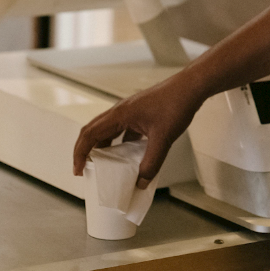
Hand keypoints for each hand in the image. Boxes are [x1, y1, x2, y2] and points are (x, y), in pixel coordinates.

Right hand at [72, 73, 204, 187]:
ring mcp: (130, 111)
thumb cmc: (176, 105)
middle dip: (86, 150)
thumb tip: (140, 183)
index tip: (78, 170)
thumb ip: (151, 163)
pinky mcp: (140, 113)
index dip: (80, 153)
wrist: (191, 87)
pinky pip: (123, 130)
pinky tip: (129, 156)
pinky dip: (120, 143)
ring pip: (108, 130)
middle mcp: (120, 111)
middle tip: (85, 170)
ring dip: (103, 147)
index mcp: (119, 115)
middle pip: (93, 131)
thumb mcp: (163, 139)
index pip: (89, 134)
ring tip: (104, 166)